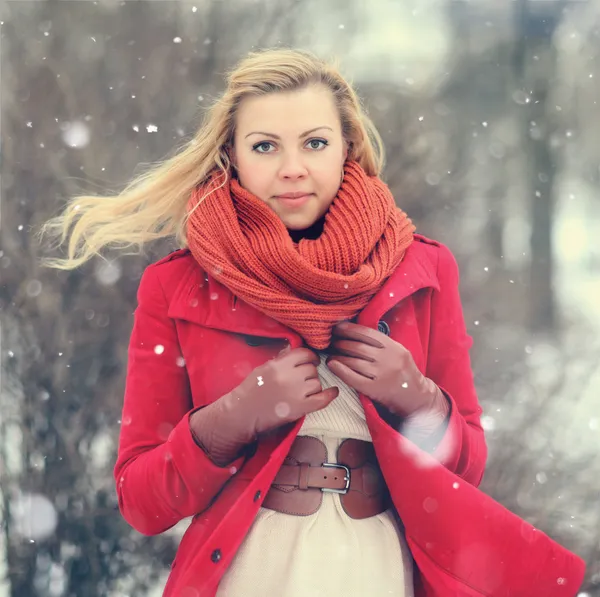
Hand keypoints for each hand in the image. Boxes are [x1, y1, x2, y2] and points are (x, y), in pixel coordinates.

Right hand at [220, 346, 338, 442]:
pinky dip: (330, 395)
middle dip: (310, 373)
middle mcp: (289, 377)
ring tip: (303, 391)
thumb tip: (299, 352)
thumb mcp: (264, 367)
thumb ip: (282, 360)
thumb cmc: (251, 389)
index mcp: (279, 364)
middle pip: (311, 369)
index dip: (310, 357)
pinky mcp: (300, 408)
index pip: (304, 354)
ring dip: (313, 385)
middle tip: (303, 379)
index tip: (311, 361)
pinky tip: (334, 391)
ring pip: (316, 383)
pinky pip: (322, 399)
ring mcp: (296, 393)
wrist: (243, 413)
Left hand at [326, 322, 445, 420]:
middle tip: (332, 342)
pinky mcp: (374, 389)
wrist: (416, 396)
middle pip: (358, 347)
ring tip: (330, 354)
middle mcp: (388, 359)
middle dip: (341, 342)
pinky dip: (340, 370)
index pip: (367, 334)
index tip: (338, 328)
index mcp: (394, 347)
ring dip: (338, 356)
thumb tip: (355, 331)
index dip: (350, 329)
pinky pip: (353, 377)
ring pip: (353, 361)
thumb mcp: (398, 351)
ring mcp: (381, 374)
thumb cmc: (404, 371)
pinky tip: (331, 364)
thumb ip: (381, 343)